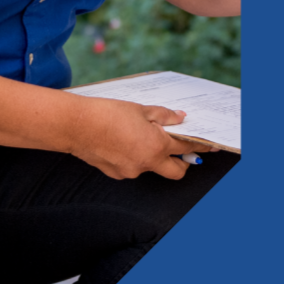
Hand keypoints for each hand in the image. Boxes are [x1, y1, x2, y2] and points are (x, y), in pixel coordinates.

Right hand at [66, 98, 202, 179]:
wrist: (76, 125)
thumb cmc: (106, 113)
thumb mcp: (140, 109)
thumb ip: (163, 116)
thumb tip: (179, 118)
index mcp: (156, 145)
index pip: (186, 148)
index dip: (198, 145)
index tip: (208, 145)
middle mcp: (146, 163)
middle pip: (176, 172)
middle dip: (183, 163)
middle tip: (180, 150)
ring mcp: (131, 172)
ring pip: (152, 168)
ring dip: (153, 157)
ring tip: (140, 137)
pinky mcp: (117, 174)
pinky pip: (133, 168)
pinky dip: (134, 158)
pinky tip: (123, 143)